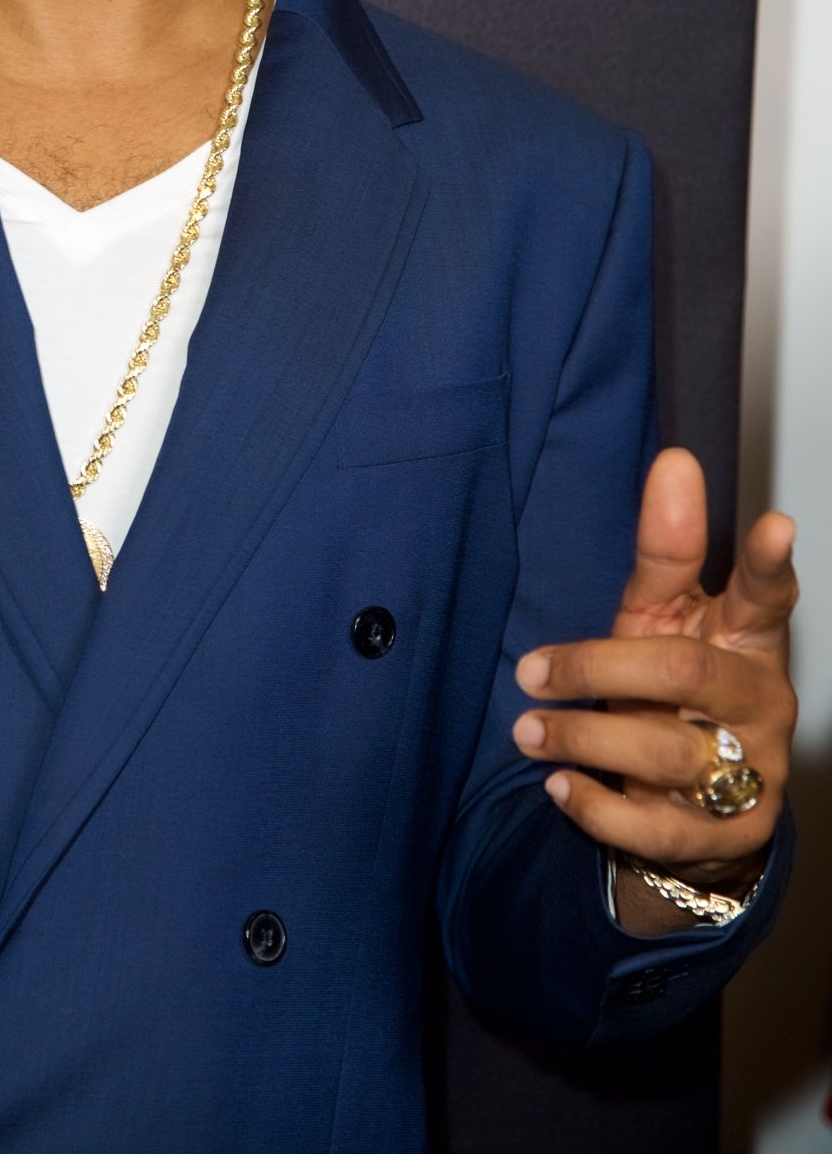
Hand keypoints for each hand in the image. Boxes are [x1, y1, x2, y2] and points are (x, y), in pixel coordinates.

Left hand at [510, 448, 797, 913]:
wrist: (696, 812)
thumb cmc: (673, 691)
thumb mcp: (663, 619)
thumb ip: (665, 550)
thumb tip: (674, 462)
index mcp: (748, 639)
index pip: (767, 595)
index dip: (769, 562)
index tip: (773, 521)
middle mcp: (760, 704)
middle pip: (688, 671)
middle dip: (599, 666)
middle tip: (531, 670)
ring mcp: (752, 774)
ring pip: (668, 753)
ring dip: (585, 738)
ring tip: (527, 729)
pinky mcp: (728, 838)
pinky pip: (658, 829)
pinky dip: (598, 807)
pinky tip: (558, 784)